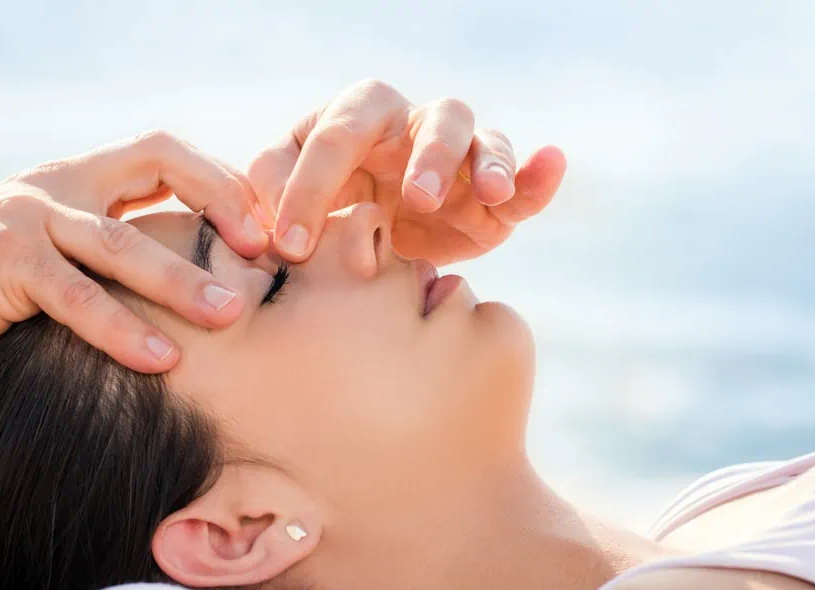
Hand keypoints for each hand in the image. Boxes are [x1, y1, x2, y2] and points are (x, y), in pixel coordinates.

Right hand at [0, 130, 270, 375]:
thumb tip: (185, 280)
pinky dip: (121, 330)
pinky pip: (77, 298)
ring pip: (122, 243)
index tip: (260, 225)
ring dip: (181, 280)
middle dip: (219, 200)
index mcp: (77, 176)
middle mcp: (59, 185)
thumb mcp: (54, 252)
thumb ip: (106, 253)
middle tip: (265, 248)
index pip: (163, 154)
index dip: (218, 180)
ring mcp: (31, 217)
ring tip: (230, 314)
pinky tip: (162, 359)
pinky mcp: (7, 262)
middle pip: (157, 163)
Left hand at [248, 79, 566, 264]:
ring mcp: (457, 159)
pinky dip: (537, 174)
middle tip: (418, 198)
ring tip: (489, 193)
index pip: (334, 139)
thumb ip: (263, 191)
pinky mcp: (490, 198)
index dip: (310, 190)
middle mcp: (411, 127)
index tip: (292, 246)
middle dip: (427, 156)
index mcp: (353, 119)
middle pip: (430, 119)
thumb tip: (264, 211)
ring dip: (485, 164)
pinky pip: (522, 177)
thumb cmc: (316, 210)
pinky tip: (551, 164)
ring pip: (481, 140)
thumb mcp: (280, 198)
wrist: (363, 245)